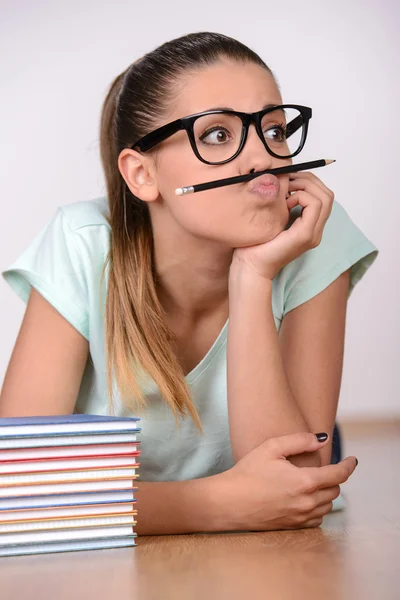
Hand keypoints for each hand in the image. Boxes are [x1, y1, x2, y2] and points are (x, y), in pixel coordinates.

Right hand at [218, 432, 356, 530]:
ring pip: (327, 506)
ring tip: (315, 482)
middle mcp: (306, 502)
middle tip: (326, 468)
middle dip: (334, 478)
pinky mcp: (292, 526)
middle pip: (335, 490)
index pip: (339, 475)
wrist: (229, 502)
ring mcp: (300, 516)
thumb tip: (322, 439)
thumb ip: (299, 441)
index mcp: (304, 481)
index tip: (352, 460)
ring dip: (326, 493)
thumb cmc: (247, 472)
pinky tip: (306, 499)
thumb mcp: (271, 448)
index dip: (349, 466)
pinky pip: (316, 519)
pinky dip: (317, 508)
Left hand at [231, 172, 334, 280]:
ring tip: (287, 191)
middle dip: (309, 180)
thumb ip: (281, 202)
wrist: (249, 266)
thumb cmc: (254, 243)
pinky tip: (285, 202)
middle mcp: (315, 231)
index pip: (323, 196)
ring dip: (306, 186)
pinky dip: (301, 196)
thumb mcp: (270, 216)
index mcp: (309, 227)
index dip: (309, 181)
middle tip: (289, 179)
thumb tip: (282, 178)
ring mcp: (312, 234)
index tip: (289, 178)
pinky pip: (315, 205)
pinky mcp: (305, 235)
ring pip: (325, 197)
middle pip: (328, 194)